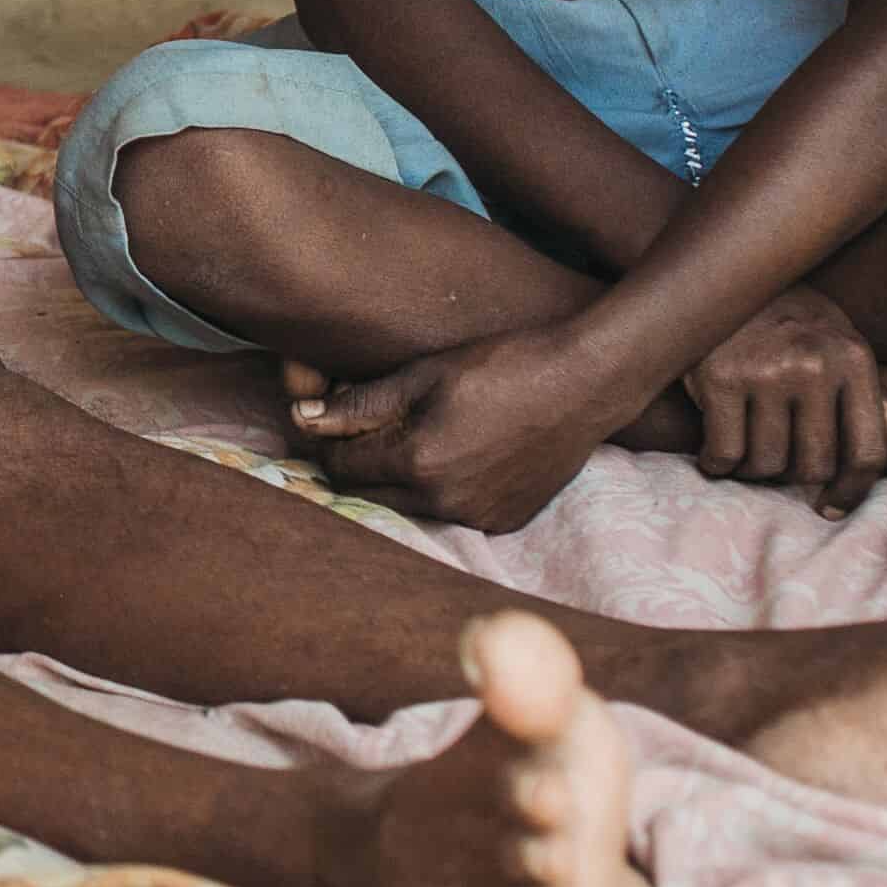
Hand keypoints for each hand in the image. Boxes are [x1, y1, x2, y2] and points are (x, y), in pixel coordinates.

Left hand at [284, 332, 621, 533]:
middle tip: (364, 427)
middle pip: (368, 496)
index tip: (330, 416)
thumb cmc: (503, 364)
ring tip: (411, 437)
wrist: (585, 383)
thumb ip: (360, 404)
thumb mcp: (425, 374)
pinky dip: (439, 492)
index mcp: (417, 463)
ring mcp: (477, 518)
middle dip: (356, 464)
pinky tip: (455, 454)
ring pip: (408, 510)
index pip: (340, 468)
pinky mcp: (504, 522)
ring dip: (396, 481)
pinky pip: (450, 515)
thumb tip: (301, 418)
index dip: (327, 441)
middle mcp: (444, 503)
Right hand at [680, 286, 886, 514]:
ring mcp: (765, 370)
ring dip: (754, 470)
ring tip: (747, 446)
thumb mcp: (845, 356)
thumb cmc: (795, 326)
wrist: (726, 276)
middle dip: (794, 474)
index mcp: (855, 361)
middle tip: (778, 453)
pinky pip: (725, 453)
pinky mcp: (719, 377)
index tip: (829, 506)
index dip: (851, 492)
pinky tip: (716, 451)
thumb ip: (883, 413)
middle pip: (814, 466)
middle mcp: (815, 364)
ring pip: (767, 465)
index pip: (867, 453)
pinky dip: (718, 464)